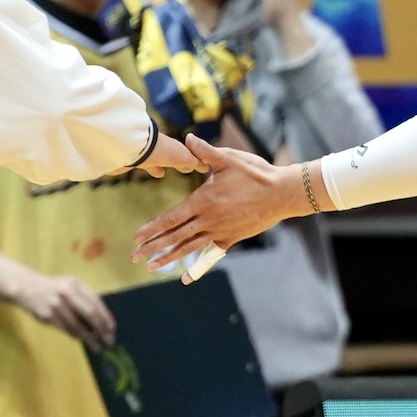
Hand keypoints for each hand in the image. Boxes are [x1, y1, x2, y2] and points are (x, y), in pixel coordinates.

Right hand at [14, 271, 115, 347]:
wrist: (27, 287)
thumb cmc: (54, 288)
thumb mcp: (70, 286)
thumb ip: (85, 298)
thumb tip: (102, 320)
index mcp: (76, 284)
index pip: (96, 302)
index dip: (106, 317)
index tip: (112, 329)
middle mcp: (67, 293)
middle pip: (90, 314)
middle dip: (101, 329)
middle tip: (108, 340)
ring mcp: (57, 305)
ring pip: (77, 326)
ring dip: (89, 338)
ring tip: (97, 346)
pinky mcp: (48, 316)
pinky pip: (66, 329)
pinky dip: (76, 336)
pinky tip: (82, 340)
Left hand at [133, 136, 302, 268]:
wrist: (282, 194)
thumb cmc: (255, 174)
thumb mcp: (228, 159)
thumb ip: (204, 152)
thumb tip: (188, 138)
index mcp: (203, 201)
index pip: (171, 218)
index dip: (152, 228)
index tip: (137, 236)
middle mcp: (208, 220)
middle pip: (174, 236)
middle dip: (153, 247)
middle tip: (134, 256)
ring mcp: (219, 232)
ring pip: (189, 248)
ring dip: (168, 257)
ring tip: (151, 267)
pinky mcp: (231, 239)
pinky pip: (209, 255)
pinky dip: (197, 267)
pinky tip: (186, 278)